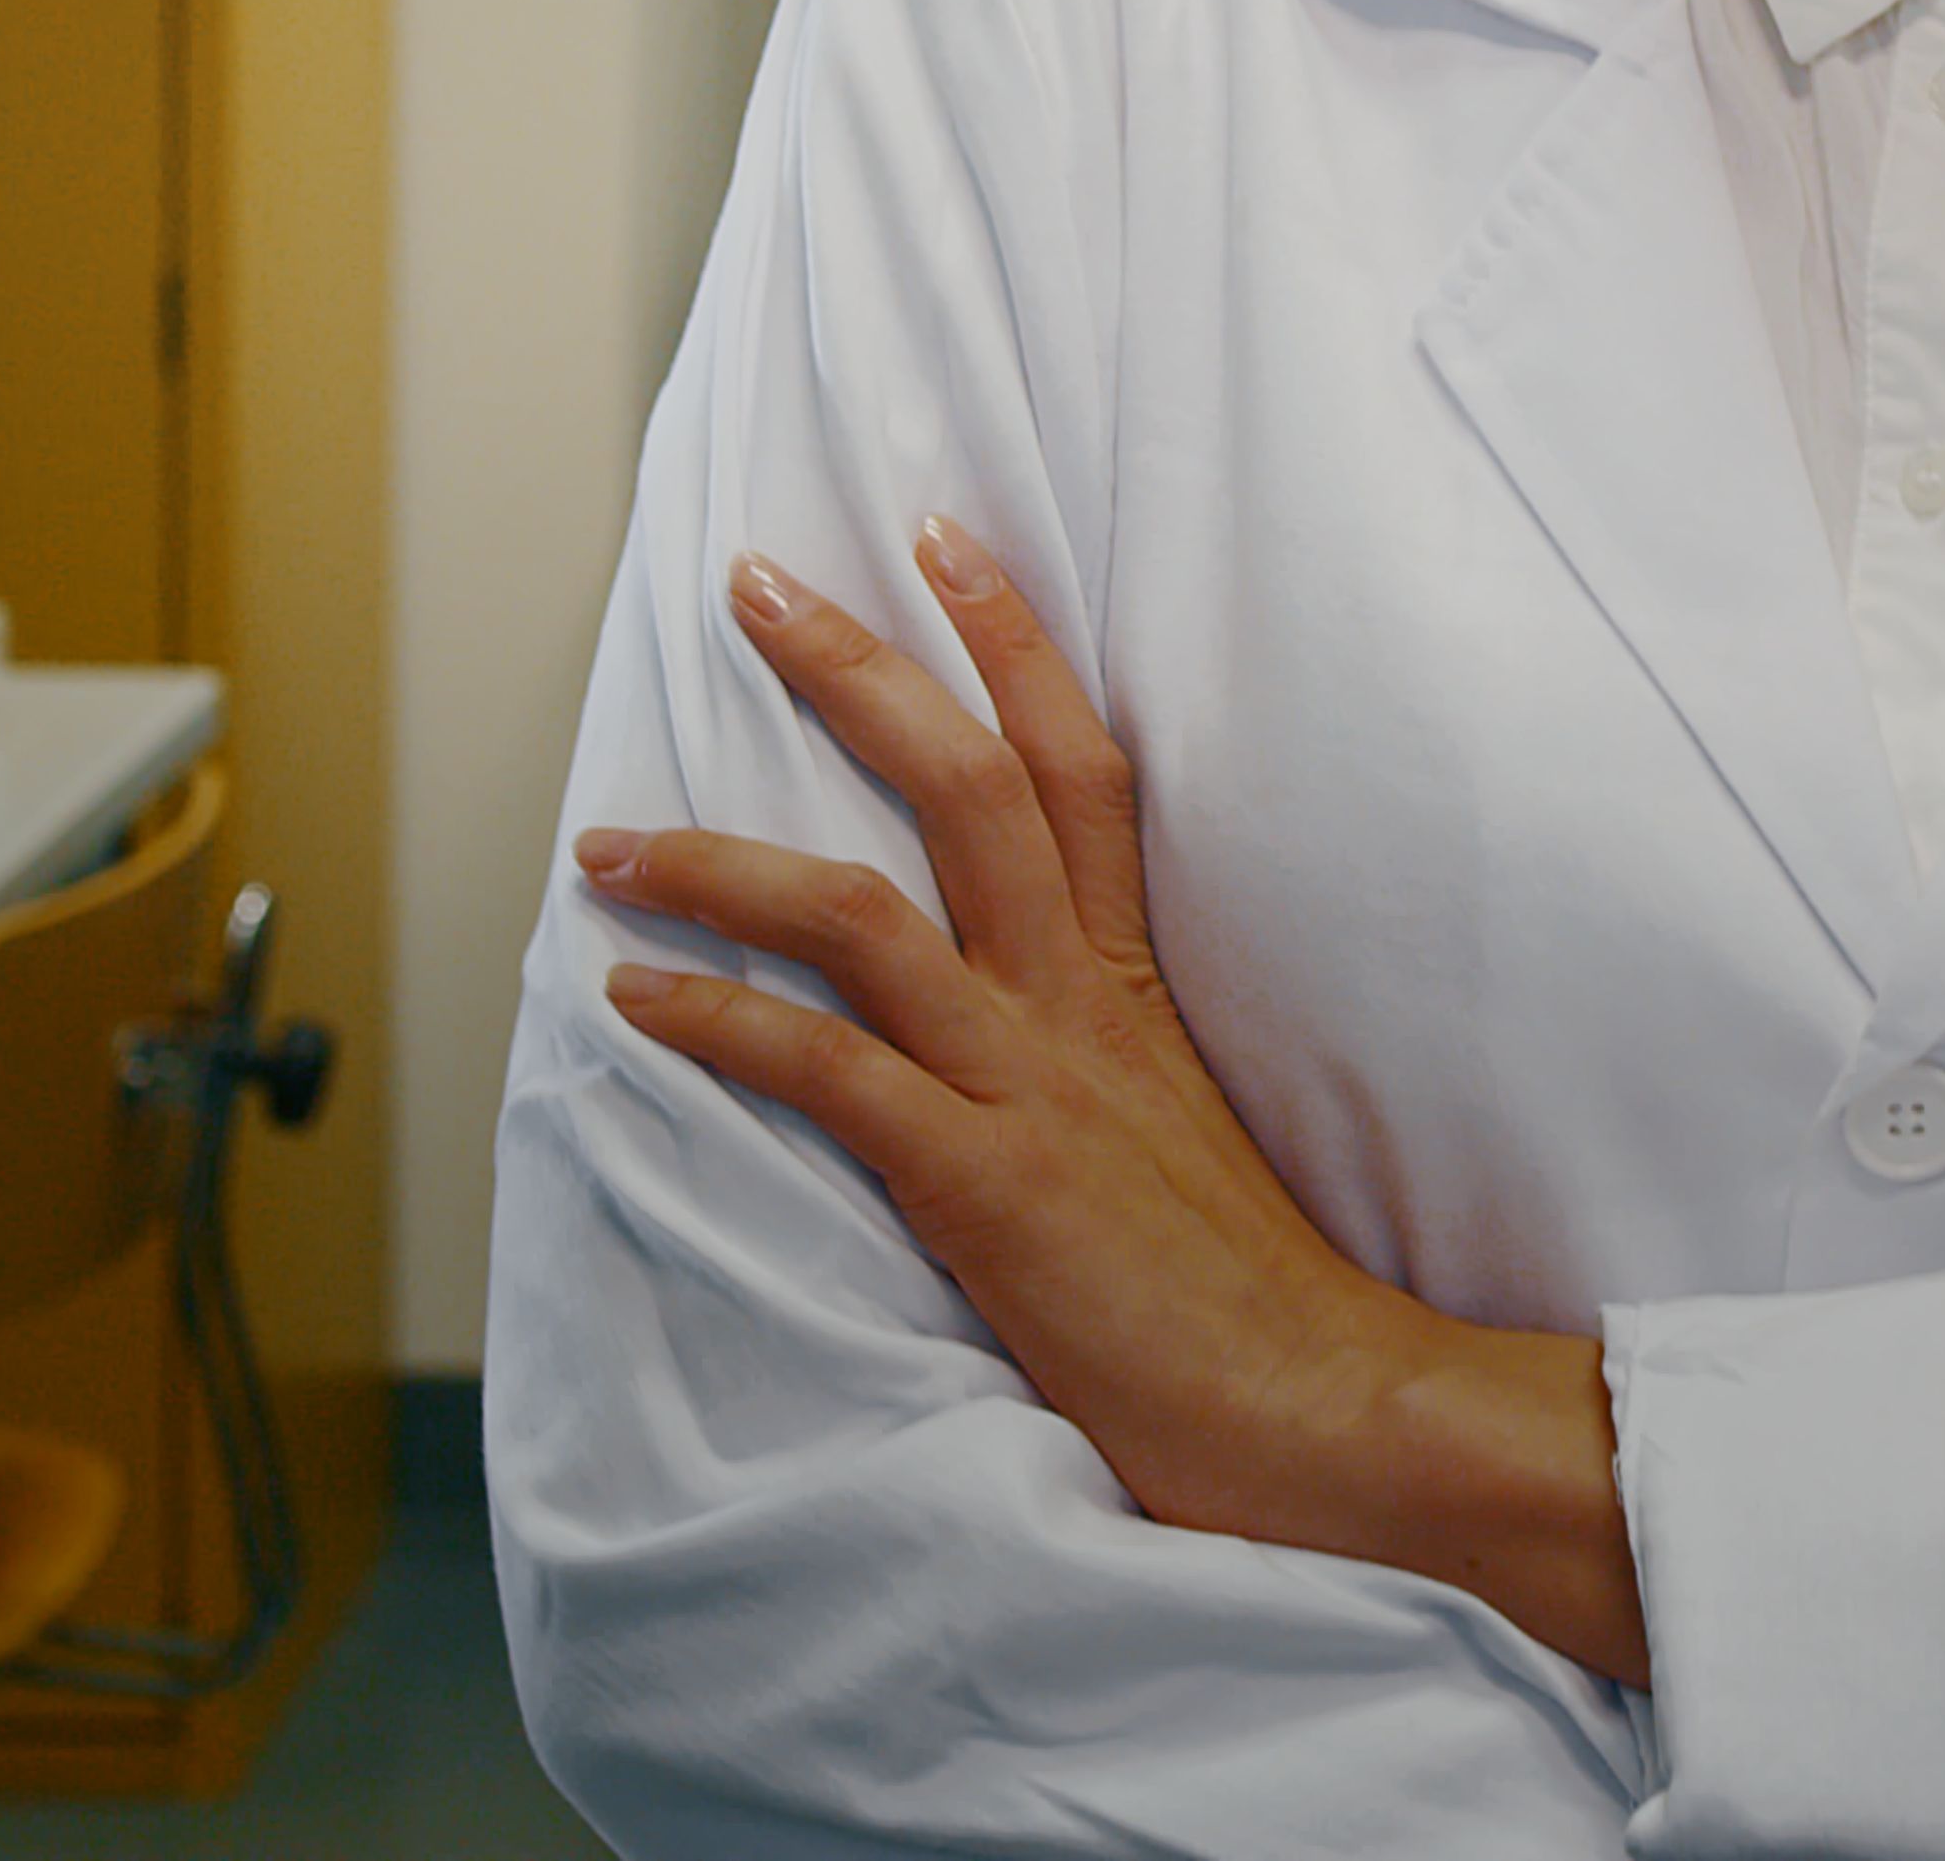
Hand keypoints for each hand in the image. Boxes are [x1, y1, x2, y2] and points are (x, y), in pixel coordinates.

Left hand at [582, 524, 1648, 1681]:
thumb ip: (1101, 1068)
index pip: (1079, 765)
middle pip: (966, 783)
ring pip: (862, 911)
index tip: (943, 538)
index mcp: (1138, 984)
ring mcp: (1034, 1084)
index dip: (1010, 642)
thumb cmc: (1251, 1300)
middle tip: (752, 582)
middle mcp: (1084, 1004)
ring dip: (719, 859)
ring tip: (609, 835)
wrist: (1335, 1406)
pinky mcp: (986, 1182)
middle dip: (854, 667)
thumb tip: (1031, 1050)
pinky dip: (719, 1021)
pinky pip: (827, 1070)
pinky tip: (634, 1000)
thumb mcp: (1176, 1136)